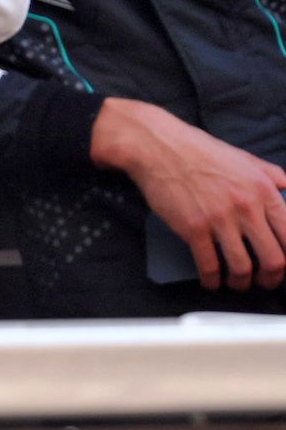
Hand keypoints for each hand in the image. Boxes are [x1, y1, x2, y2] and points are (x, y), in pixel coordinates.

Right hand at [91, 97, 285, 290]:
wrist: (156, 146)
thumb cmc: (197, 150)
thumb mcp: (242, 157)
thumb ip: (269, 173)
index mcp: (263, 190)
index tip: (281, 266)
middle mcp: (246, 206)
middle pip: (273, 259)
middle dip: (271, 278)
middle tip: (264, 281)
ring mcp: (219, 218)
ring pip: (243, 267)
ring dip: (242, 283)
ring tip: (236, 283)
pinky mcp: (192, 227)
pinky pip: (209, 265)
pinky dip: (212, 280)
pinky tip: (211, 281)